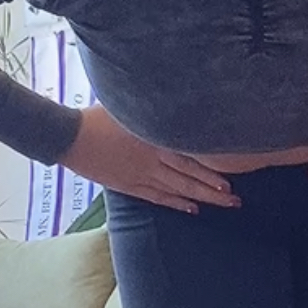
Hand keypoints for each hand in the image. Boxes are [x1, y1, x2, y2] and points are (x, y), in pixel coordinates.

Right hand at [64, 105, 240, 213]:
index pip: (190, 158)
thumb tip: (176, 99)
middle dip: (214, 190)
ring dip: (201, 198)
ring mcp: (141, 175)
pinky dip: (176, 203)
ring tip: (222, 204)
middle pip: (189, 178)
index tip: (230, 180)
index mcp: (154, 138)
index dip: (210, 171)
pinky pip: (157, 197)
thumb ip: (154, 109)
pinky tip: (191, 209)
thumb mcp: (130, 105)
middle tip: (236, 200)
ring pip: (177, 190)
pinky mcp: (129, 185)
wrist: (71, 136)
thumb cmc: (99, 116)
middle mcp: (152, 159)